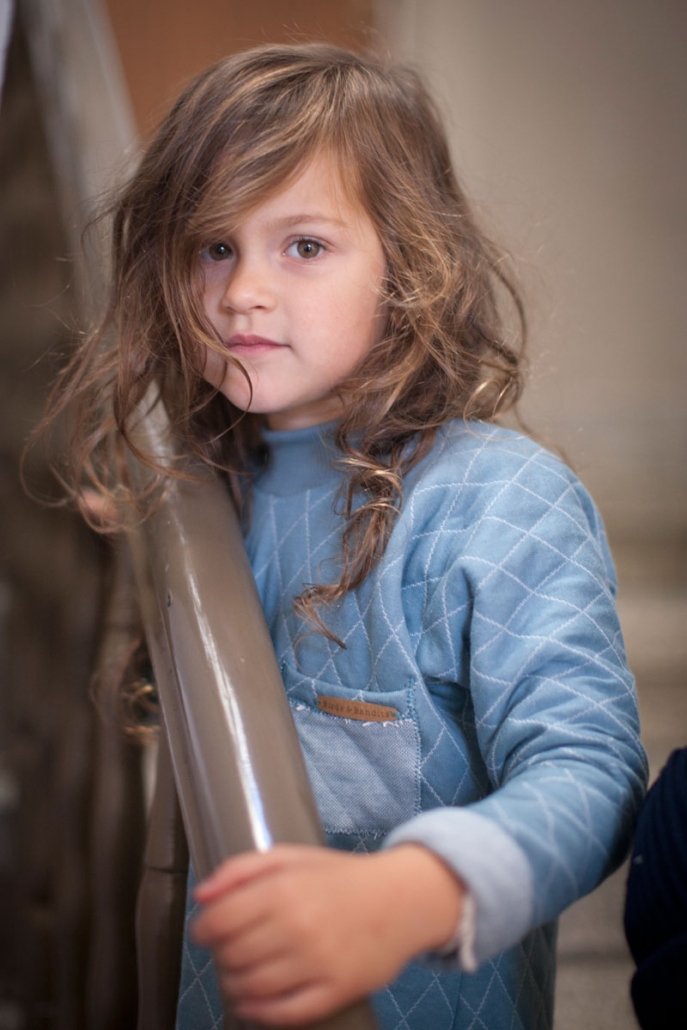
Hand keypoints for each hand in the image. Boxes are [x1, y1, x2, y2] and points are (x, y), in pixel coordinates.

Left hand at [192, 843, 463, 1025]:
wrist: (400, 900)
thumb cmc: (339, 877)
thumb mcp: (291, 857)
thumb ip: (241, 869)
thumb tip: (201, 895)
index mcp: (284, 889)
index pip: (219, 921)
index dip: (203, 929)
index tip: (207, 931)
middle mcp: (298, 926)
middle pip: (231, 956)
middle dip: (221, 956)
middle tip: (229, 950)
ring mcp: (318, 962)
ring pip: (251, 988)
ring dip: (234, 986)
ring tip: (239, 975)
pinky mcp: (335, 991)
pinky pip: (284, 1014)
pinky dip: (259, 1014)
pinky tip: (252, 1005)